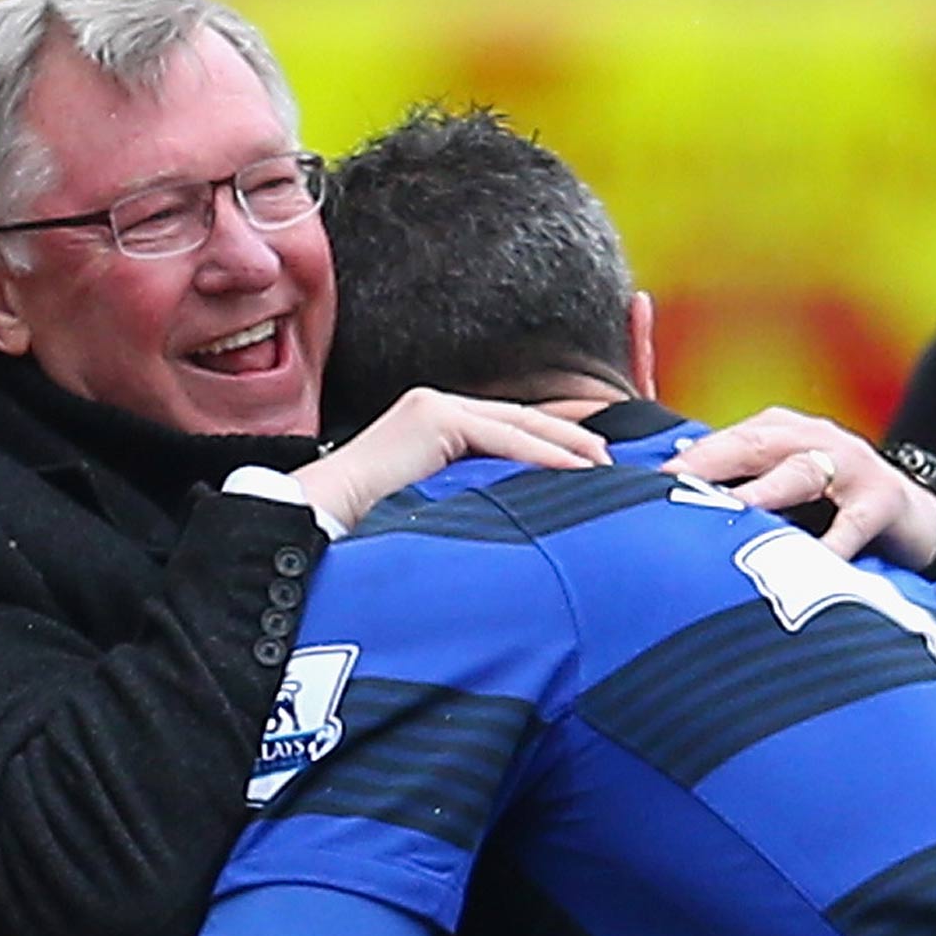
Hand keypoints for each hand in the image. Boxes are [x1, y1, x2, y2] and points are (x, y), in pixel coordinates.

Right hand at [292, 387, 611, 530]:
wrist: (325, 521)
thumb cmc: (371, 528)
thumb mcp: (436, 507)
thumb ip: (471, 499)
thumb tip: (510, 522)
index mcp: (435, 428)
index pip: (507, 431)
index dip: (552, 445)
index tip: (590, 467)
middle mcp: (436, 407)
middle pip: (520, 420)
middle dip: (570, 439)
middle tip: (609, 462)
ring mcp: (434, 406)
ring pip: (516, 424)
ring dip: (565, 445)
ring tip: (602, 465)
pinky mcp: (434, 415)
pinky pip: (501, 436)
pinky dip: (541, 453)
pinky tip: (573, 469)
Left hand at [663, 407, 935, 567]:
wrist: (916, 514)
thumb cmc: (828, 505)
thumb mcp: (780, 484)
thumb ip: (733, 483)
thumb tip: (664, 491)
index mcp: (779, 431)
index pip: (724, 441)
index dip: (686, 460)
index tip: (642, 481)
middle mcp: (812, 439)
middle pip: (754, 447)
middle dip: (710, 464)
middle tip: (669, 486)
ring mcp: (851, 466)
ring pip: (800, 474)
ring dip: (763, 492)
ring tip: (730, 511)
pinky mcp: (882, 502)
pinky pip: (851, 525)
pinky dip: (829, 544)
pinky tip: (805, 563)